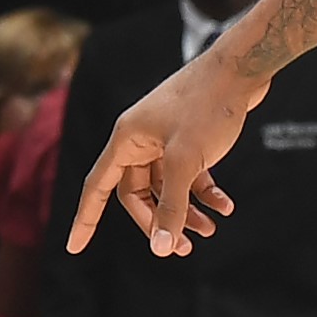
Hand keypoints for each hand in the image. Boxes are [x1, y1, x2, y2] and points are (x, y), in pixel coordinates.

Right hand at [70, 55, 258, 256]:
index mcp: (127, 139)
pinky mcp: (191, 137)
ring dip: (186, 211)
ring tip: (209, 230)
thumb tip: (161, 248)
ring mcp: (166, 138)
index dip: (85, 218)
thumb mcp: (186, 161)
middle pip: (138, 193)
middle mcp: (141, 139)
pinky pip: (190, 174)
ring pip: (167, 187)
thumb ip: (172, 206)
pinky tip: (225, 207)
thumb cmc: (208, 106)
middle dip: (159, 221)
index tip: (74, 247)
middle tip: (183, 248)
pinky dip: (205, 192)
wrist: (242, 68)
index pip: (97, 187)